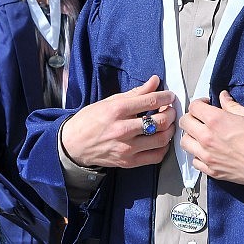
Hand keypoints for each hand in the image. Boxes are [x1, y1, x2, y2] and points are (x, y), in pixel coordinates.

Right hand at [61, 75, 176, 168]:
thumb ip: (135, 93)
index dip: (165, 97)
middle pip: (160, 121)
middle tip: (170, 109)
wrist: (73, 144)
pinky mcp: (128, 162)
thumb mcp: (110, 101)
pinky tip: (160, 140)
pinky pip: (155, 156)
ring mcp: (127, 148)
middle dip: (171, 113)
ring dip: (170, 130)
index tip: (169, 96)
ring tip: (167, 124)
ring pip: (161, 140)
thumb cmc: (90, 120)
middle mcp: (123, 129)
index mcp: (117, 110)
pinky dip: (163, 147)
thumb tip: (154, 81)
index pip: (150, 101)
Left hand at [179, 90, 243, 186]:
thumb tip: (223, 96)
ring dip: (191, 136)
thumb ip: (232, 105)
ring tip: (202, 135)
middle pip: (185, 122)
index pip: (193, 107)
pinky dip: (197, 155)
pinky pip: (194, 160)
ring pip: (185, 142)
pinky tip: (207, 151)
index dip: (199, 103)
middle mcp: (206, 138)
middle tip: (202, 118)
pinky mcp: (211, 171)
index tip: (207, 105)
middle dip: (192, 117)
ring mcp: (207, 156)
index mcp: (215, 121)